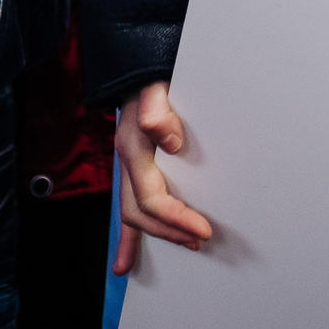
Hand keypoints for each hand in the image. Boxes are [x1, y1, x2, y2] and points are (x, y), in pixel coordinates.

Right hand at [113, 81, 213, 273]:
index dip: (176, 218)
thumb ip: (158, 110)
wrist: (138, 66)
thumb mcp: (156, 87)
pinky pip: (130, 206)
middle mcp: (127, 162)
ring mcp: (128, 166)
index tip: (203, 230)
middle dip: (170, 231)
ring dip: (156, 234)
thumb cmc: (152, 77)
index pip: (152, 198)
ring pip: (133, 213)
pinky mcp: (134, 167)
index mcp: (133, 148)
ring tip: (184, 245)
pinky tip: (126, 262)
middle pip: (141, 212)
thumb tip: (171, 141)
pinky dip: (128, 236)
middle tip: (201, 240)